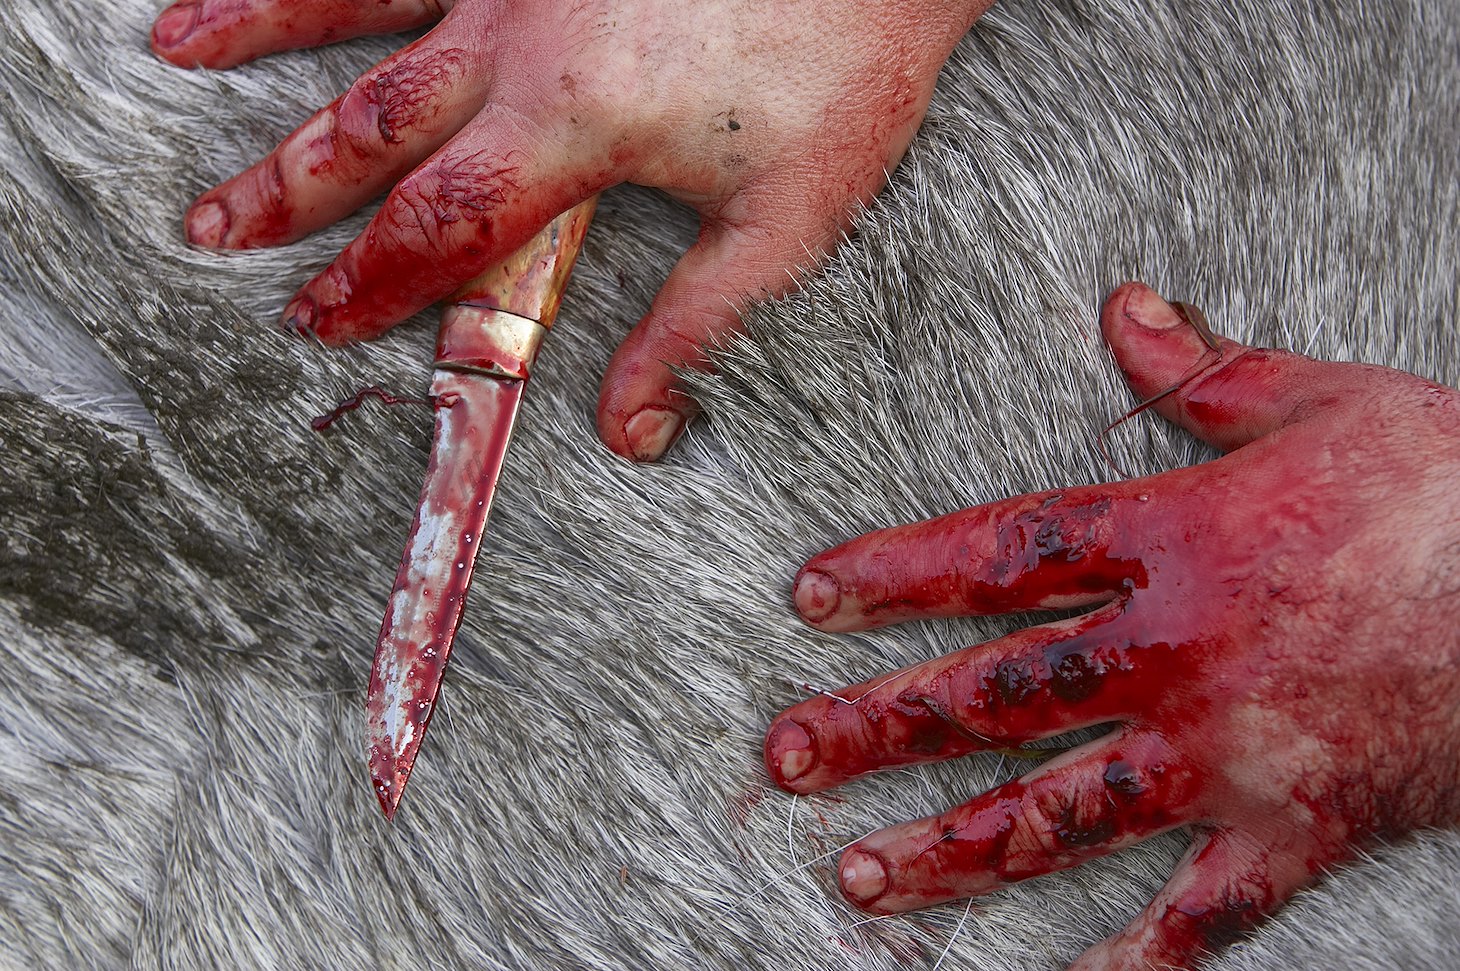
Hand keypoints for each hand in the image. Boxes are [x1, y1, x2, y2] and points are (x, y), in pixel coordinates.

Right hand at [150, 0, 991, 460]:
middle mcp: (520, 41)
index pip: (440, 229)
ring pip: (362, 3)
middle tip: (213, 226)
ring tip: (181, 49)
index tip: (316, 318)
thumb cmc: (845, 68)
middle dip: (288, 186)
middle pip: (372, 126)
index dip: (369, 283)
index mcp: (571, 128)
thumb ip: (697, 329)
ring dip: (264, 30)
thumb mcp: (786, 227)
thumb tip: (630, 430)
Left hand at [763, 282, 1459, 968]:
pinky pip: (1201, 913)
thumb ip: (1206, 371)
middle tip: (787, 758)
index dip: (894, 574)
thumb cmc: (1450, 493)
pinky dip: (1136, 959)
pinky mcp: (1292, 830)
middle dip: (879, 727)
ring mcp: (1223, 753)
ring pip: (1058, 812)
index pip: (995, 557)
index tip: (813, 597)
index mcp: (1169, 541)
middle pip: (993, 698)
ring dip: (954, 847)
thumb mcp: (1321, 402)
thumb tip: (1127, 311)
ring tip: (862, 875)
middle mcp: (1170, 653)